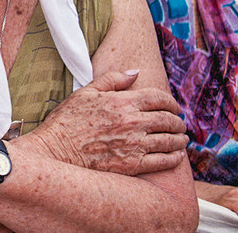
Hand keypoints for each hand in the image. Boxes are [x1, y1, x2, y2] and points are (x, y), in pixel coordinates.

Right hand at [18, 70, 187, 175]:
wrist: (55, 150)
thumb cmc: (66, 121)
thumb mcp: (85, 92)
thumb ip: (112, 80)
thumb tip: (136, 72)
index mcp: (122, 102)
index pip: (158, 98)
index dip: (170, 102)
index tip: (173, 107)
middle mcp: (132, 122)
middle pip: (167, 119)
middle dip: (177, 120)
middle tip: (179, 123)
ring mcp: (134, 144)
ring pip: (169, 140)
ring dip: (179, 138)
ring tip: (182, 139)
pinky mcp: (133, 164)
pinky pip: (163, 160)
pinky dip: (174, 157)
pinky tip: (177, 155)